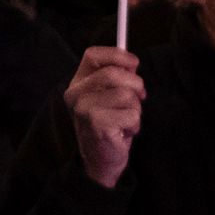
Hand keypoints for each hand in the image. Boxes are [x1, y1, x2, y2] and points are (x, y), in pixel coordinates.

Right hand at [62, 45, 143, 188]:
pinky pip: (131, 114)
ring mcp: (84, 109)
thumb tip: (131, 62)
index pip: (93, 55)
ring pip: (126, 95)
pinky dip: (135, 124)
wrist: (100, 159)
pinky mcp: (97, 124)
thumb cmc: (109, 125)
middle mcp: (76, 94)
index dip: (117, 55)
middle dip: (135, 85)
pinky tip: (124, 132)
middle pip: (114, 73)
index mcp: (78, 83)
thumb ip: (118, 78)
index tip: (133, 63)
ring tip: (125, 120)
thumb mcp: (110, 97)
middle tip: (137, 98)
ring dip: (135, 109)